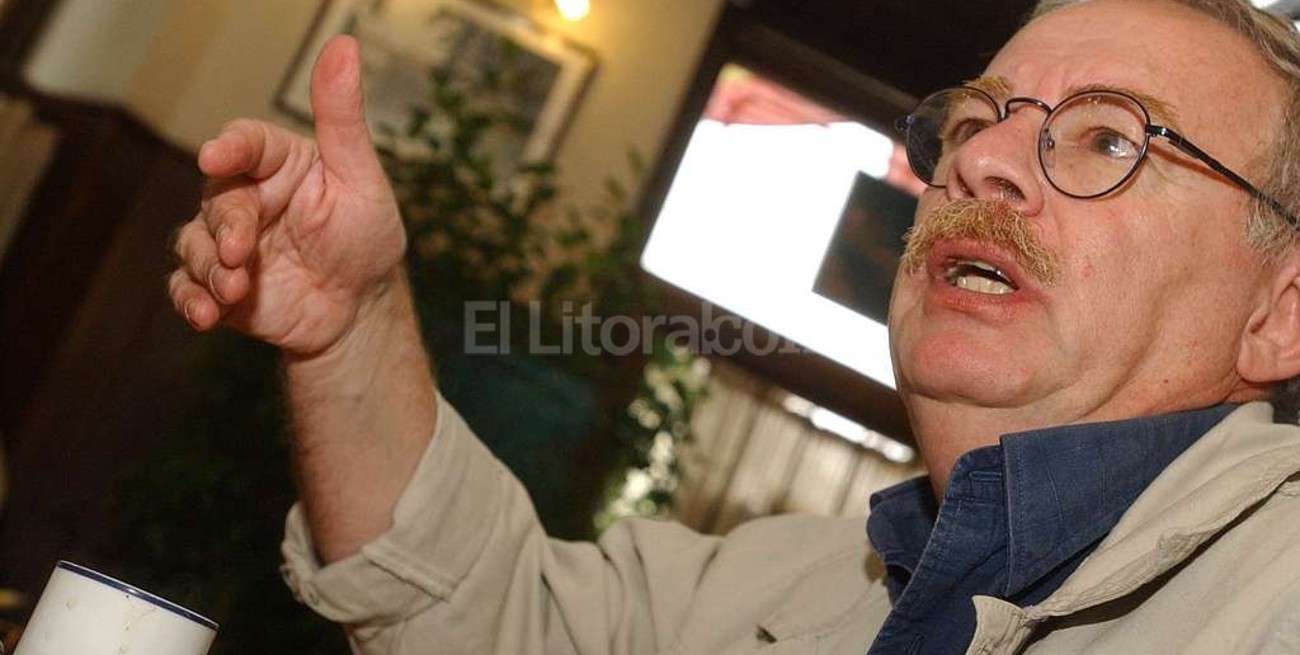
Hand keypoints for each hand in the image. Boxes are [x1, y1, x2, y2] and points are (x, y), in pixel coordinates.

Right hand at [168, 35, 405, 356]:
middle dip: (226, 227)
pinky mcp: (217, 284)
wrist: (359, 310)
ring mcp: (228, 241)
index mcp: (280, 163)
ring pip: (194, 243)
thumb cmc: (366, 238)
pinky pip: (186, 285)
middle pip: (217, 198)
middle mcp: (247, 197)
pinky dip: (189, 299)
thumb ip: (342, 118)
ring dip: (207, 267)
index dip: (229, 147)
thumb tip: (343, 45)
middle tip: (241, 253)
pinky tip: (205, 315)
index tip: (216, 157)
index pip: (246, 143)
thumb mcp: (361, 178)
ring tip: (233, 290)